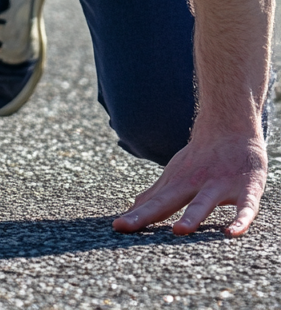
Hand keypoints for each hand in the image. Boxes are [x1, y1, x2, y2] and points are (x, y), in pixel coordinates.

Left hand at [113, 126, 267, 236]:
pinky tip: (232, 233)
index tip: (116, 227)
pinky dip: (240, 220)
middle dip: (148, 215)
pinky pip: (245, 207)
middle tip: (126, 227)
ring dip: (192, 216)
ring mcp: (218, 186)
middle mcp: (193, 185)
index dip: (135, 216)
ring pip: (204, 202)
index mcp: (176, 185)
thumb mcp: (175, 175)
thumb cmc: (199, 158)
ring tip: (179, 231)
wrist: (229, 128)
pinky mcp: (246, 189)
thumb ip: (156, 195)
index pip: (153, 204)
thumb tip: (132, 210)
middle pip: (168, 202)